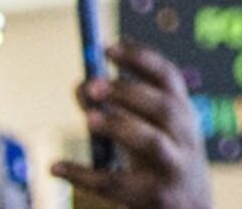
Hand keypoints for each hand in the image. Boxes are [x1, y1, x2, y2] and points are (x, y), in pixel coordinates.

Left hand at [53, 40, 213, 208]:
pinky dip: (85, 174)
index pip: (167, 77)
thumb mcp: (147, 130)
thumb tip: (79, 85)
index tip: (108, 48)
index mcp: (183, 113)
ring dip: (119, 126)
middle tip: (92, 86)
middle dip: (128, 92)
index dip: (140, 58)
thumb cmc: (163, 160)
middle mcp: (184, 137)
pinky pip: (117, 184)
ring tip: (88, 119)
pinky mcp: (155, 197)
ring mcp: (173, 167)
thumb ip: (115, 109)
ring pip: (151, 143)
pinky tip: (57, 167)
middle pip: (162, 107)